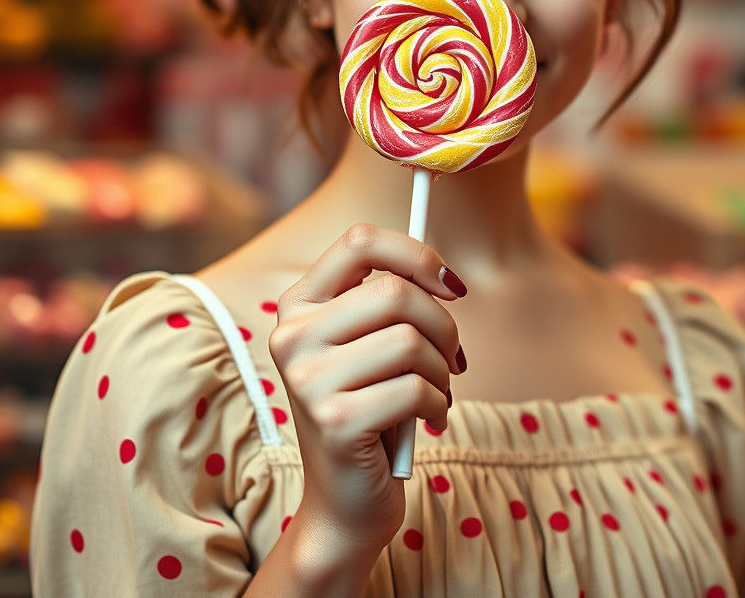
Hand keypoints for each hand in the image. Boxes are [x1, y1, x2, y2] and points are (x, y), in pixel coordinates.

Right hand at [269, 223, 466, 554]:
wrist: (345, 502)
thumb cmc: (368, 409)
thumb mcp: (371, 344)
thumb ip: (390, 303)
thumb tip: (445, 277)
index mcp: (298, 305)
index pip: (359, 241)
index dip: (416, 254)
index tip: (451, 285)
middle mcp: (292, 336)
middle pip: (395, 292)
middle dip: (443, 326)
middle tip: (452, 357)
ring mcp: (307, 379)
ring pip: (411, 341)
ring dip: (442, 371)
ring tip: (436, 392)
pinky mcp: (335, 421)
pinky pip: (416, 389)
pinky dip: (438, 404)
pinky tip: (429, 419)